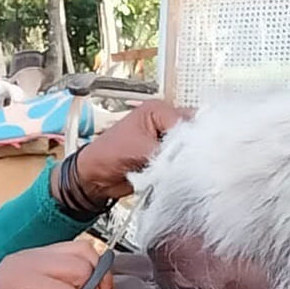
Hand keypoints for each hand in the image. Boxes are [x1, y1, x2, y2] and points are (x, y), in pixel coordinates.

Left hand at [71, 101, 191, 201]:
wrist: (95, 178)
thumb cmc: (106, 155)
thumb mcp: (138, 149)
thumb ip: (167, 152)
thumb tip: (190, 157)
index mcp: (157, 110)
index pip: (188, 120)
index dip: (192, 138)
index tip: (191, 153)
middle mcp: (165, 123)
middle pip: (194, 133)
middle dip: (192, 148)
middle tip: (188, 161)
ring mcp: (168, 141)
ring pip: (191, 150)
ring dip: (186, 161)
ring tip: (176, 168)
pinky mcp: (168, 159)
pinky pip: (184, 164)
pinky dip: (181, 171)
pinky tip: (175, 174)